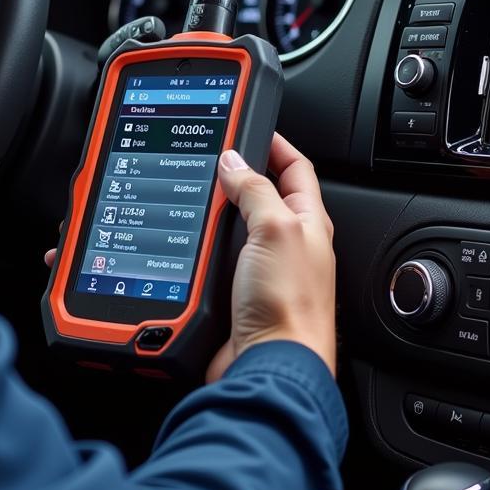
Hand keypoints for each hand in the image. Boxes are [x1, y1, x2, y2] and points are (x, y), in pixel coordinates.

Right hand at [206, 134, 335, 382]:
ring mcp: (258, 271)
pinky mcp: (233, 295)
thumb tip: (233, 161)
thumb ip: (256, 191)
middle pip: (260, 196)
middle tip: (208, 156)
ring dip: (212, 213)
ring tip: (190, 194)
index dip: (274, 143)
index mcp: (308, 224)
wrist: (269, 366)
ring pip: (231, 229)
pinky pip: (212, 261)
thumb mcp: (276, 229)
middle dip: (236, 175)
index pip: (295, 168)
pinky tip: (182, 241)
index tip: (248, 123)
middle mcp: (285, 245)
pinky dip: (196, 247)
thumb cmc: (290, 307)